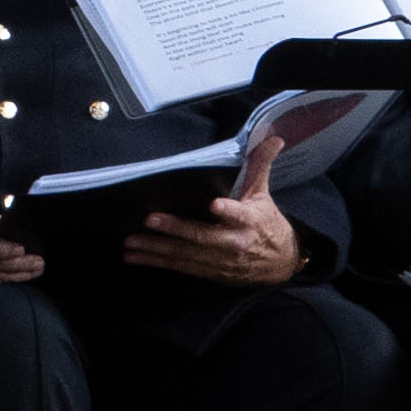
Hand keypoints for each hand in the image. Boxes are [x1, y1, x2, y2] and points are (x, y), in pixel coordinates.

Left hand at [124, 123, 302, 284]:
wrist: (280, 263)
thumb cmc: (267, 224)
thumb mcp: (264, 194)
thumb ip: (261, 164)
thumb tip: (273, 138)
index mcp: (250, 221)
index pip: (240, 214)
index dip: (228, 211)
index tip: (214, 205)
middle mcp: (234, 243)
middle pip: (203, 237)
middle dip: (175, 229)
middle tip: (149, 220)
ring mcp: (220, 261)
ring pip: (186, 255)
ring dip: (156, 250)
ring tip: (131, 242)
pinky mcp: (210, 272)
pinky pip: (181, 267)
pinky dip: (157, 263)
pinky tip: (135, 258)